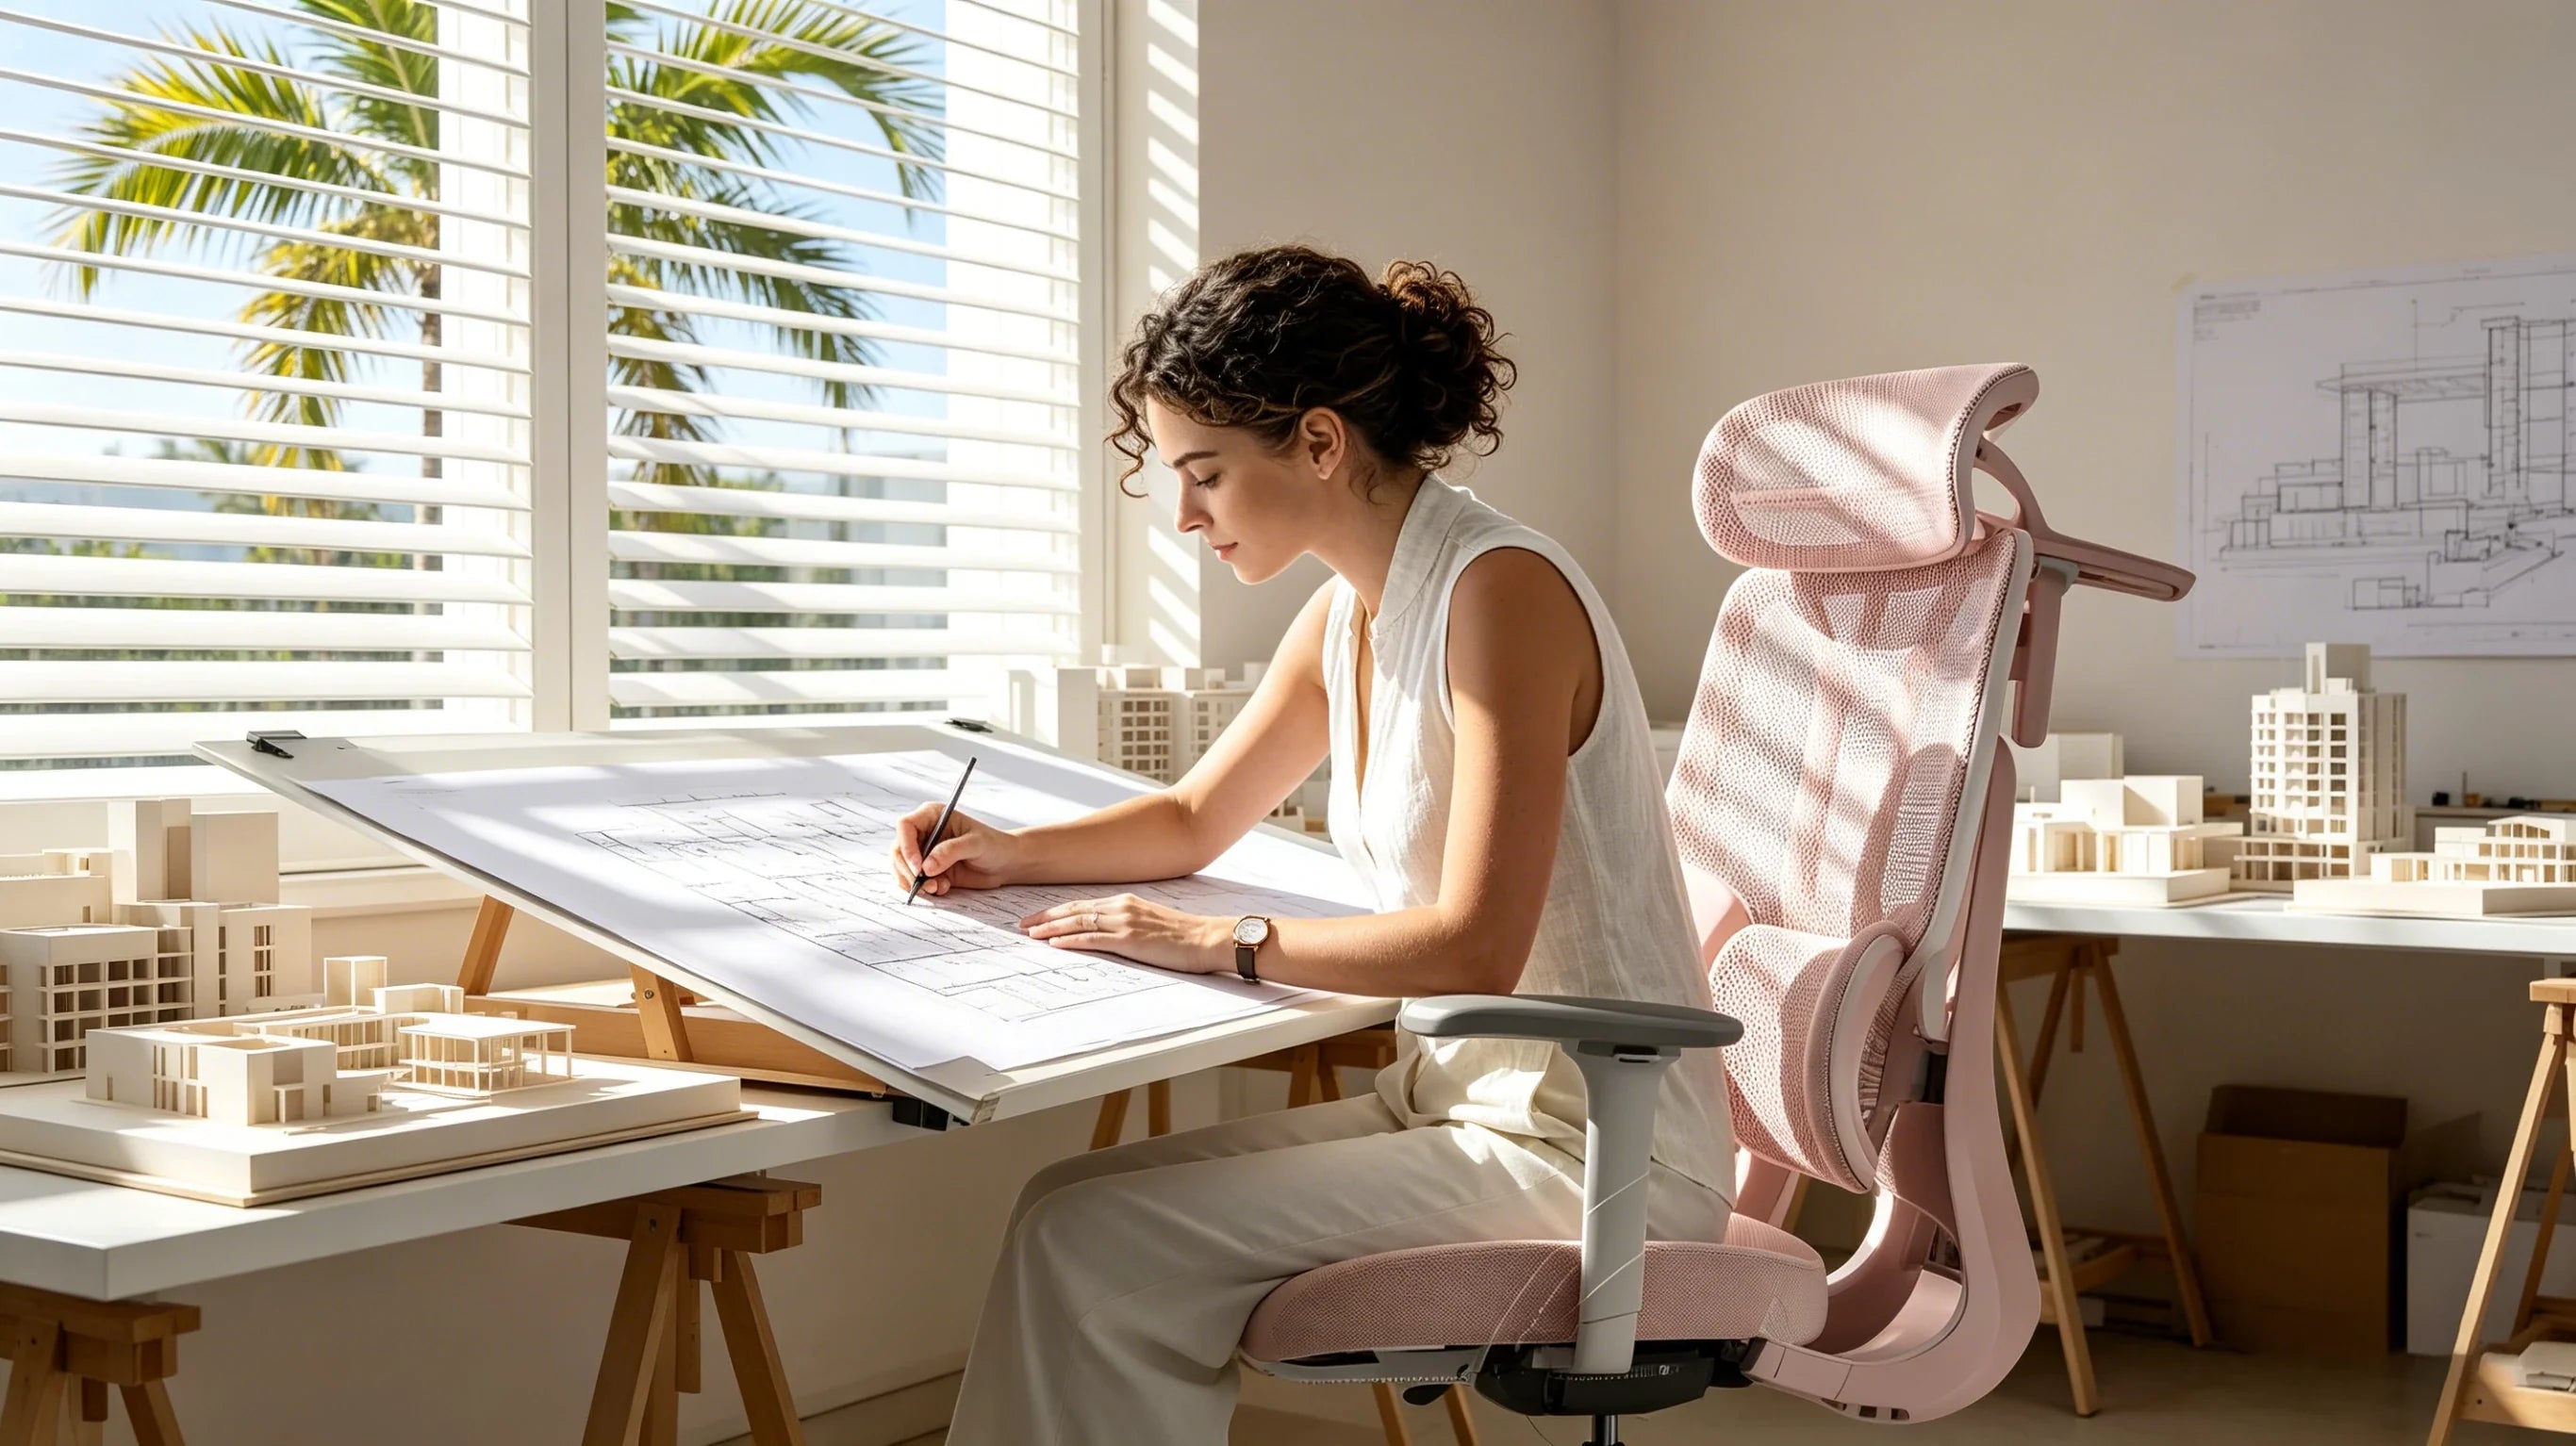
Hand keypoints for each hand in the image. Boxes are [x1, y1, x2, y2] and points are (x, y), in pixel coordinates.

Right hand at [890, 805, 1020, 896]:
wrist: (1004, 863)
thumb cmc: (994, 845)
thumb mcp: (975, 844)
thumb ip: (950, 851)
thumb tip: (927, 866)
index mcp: (933, 816)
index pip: (905, 826)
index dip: (907, 847)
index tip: (919, 867)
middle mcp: (924, 832)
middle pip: (898, 849)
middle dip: (907, 870)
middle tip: (924, 885)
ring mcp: (924, 852)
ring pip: (901, 867)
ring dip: (914, 883)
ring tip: (937, 888)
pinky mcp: (928, 870)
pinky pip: (913, 881)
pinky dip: (923, 889)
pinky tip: (942, 888)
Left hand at [1020, 894, 1233, 973]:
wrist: (1208, 938)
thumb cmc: (1186, 936)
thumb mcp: (1153, 923)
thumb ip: (1131, 924)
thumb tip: (1114, 935)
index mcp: (1126, 902)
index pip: (1084, 904)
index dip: (1058, 911)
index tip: (1039, 917)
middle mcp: (1121, 907)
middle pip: (1074, 909)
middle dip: (1046, 917)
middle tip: (1023, 924)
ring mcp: (1124, 923)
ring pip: (1078, 921)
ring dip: (1052, 928)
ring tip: (1031, 934)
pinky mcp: (1129, 940)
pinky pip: (1092, 938)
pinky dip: (1070, 940)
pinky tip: (1055, 943)